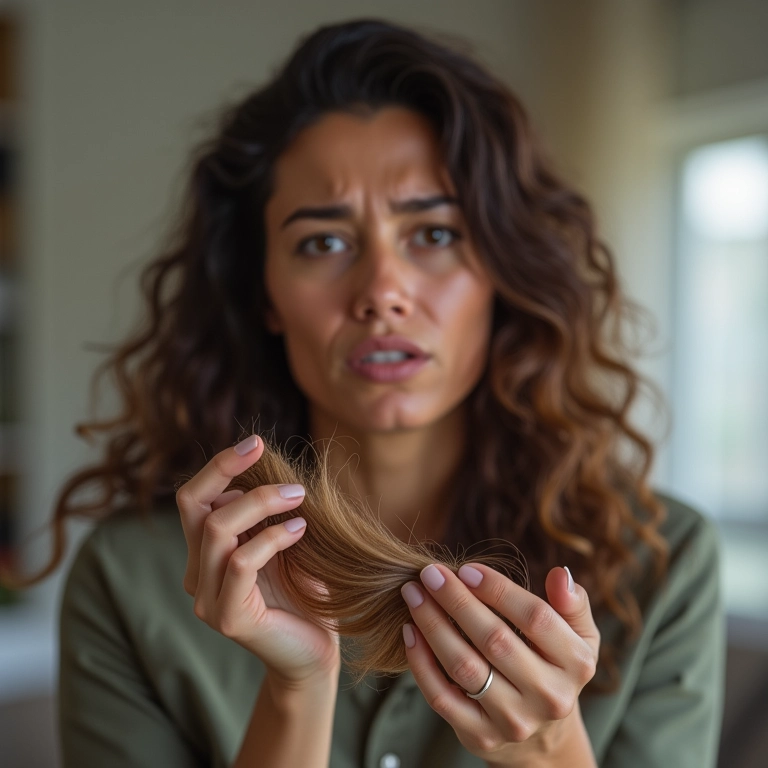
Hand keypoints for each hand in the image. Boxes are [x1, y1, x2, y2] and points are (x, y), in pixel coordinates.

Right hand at [176, 435, 340, 685]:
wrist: (314, 652)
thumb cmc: (302, 593)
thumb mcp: (281, 543)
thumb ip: (263, 514)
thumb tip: (261, 466)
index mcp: (204, 554)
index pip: (193, 498)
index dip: (219, 465)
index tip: (256, 442)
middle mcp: (196, 574)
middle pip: (195, 506)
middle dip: (232, 472)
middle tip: (279, 465)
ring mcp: (207, 599)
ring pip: (217, 530)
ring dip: (261, 503)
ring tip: (299, 497)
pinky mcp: (228, 618)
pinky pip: (241, 562)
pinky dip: (272, 538)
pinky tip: (301, 530)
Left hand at [401, 563, 598, 765]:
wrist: (544, 738)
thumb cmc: (554, 667)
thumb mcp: (579, 636)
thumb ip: (572, 603)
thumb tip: (561, 574)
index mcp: (576, 664)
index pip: (535, 618)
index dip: (498, 590)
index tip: (467, 569)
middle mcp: (549, 696)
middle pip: (494, 640)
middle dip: (456, 601)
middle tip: (429, 574)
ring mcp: (514, 721)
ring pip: (464, 667)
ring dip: (433, 625)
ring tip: (414, 595)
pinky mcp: (481, 736)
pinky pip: (442, 697)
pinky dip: (421, 662)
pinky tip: (410, 631)